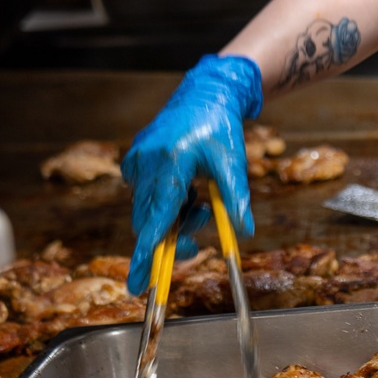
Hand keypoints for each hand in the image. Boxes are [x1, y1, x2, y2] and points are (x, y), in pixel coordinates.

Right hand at [121, 54, 262, 294]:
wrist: (204, 94)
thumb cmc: (221, 127)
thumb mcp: (234, 162)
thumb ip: (236, 198)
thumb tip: (244, 233)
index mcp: (172, 162)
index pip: (157, 216)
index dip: (148, 252)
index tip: (139, 282)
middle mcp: (147, 162)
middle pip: (149, 221)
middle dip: (170, 240)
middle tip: (195, 246)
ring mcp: (136, 161)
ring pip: (146, 211)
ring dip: (171, 218)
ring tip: (200, 200)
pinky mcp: (133, 161)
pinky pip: (144, 196)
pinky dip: (164, 202)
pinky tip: (185, 186)